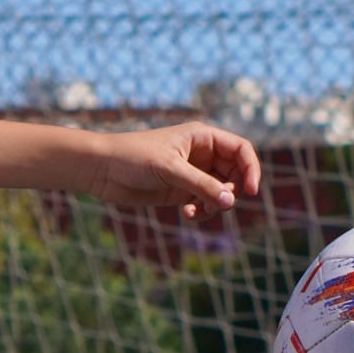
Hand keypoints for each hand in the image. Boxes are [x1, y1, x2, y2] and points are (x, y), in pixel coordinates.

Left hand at [91, 122, 262, 219]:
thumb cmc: (133, 158)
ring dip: (215, 205)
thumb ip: (202, 186)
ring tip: (196, 211)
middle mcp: (201, 154)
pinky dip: (202, 211)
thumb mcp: (171, 169)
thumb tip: (231, 202)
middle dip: (230, 191)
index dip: (251, 169)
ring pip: (221, 192)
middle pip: (235, 174)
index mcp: (202, 137)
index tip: (251, 191)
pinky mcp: (181, 191)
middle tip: (216, 203)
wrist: (102, 170)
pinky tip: (186, 214)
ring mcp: (192, 173)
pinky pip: (205, 204)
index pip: (241, 150)